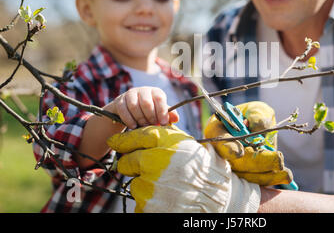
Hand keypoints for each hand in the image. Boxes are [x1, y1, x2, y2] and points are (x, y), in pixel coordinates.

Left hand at [107, 125, 260, 212]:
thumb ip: (162, 135)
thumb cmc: (202, 167)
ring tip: (166, 186)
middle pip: (126, 161)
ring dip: (144, 184)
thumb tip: (138, 130)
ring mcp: (150, 185)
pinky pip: (139, 201)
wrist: (216, 196)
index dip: (123, 141)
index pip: (135, 137)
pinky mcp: (147, 205)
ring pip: (133, 183)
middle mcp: (154, 161)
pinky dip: (149, 201)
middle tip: (149, 169)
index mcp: (165, 142)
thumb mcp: (185, 143)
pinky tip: (166, 197)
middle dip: (133, 165)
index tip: (115, 143)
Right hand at [109, 87, 178, 128]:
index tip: (163, 123)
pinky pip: (123, 110)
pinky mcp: (119, 101)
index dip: (162, 111)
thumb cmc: (147, 111)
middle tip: (152, 126)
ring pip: (134, 106)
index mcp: (155, 92)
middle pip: (146, 103)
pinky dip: (129, 120)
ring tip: (143, 126)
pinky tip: (133, 126)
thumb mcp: (158, 112)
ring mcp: (130, 94)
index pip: (159, 98)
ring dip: (140, 119)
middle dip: (150, 117)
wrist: (128, 111)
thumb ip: (167, 114)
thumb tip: (176, 118)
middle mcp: (143, 90)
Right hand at [204, 101, 292, 185]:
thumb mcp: (257, 109)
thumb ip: (257, 116)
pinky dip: (270, 180)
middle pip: (235, 163)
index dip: (228, 147)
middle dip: (257, 163)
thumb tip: (257, 127)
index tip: (239, 152)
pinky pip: (255, 182)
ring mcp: (231, 167)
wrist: (258, 128)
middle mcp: (221, 152)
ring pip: (246, 177)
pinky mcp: (244, 176)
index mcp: (217, 130)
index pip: (219, 140)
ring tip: (286, 172)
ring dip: (267, 176)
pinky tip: (284, 176)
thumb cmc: (254, 115)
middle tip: (278, 160)